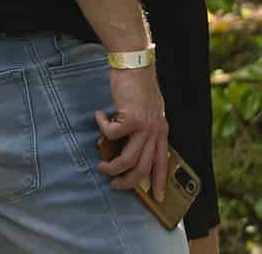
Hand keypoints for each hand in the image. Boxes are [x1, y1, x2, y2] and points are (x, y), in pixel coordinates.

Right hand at [95, 66, 169, 199]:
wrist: (135, 63)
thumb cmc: (138, 84)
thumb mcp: (149, 109)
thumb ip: (144, 127)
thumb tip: (128, 145)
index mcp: (161, 129)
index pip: (163, 161)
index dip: (160, 182)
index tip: (159, 198)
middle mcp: (155, 130)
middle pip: (142, 168)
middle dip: (127, 182)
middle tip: (115, 185)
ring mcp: (144, 126)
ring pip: (126, 160)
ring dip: (111, 167)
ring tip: (102, 164)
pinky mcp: (130, 119)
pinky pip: (111, 135)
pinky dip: (101, 127)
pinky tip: (99, 117)